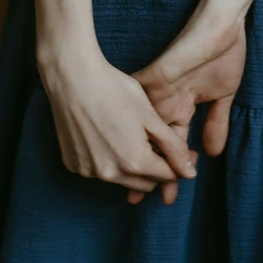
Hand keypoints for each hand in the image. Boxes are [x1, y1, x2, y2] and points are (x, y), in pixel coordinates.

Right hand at [38, 48, 197, 201]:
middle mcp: (110, 174)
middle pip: (146, 183)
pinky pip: (99, 171)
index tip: (182, 150)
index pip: (167, 177)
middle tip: (157, 143)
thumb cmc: (115, 90)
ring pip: (122, 179)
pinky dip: (108, 160)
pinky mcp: (73, 165)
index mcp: (134, 162)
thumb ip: (173, 147)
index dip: (179, 164)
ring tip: (131, 135)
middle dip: (156, 167)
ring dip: (132, 165)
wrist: (72, 79)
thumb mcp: (151, 116)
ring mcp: (88, 172)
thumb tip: (190, 173)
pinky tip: (107, 136)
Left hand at [128, 0, 247, 204]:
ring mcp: (159, 89)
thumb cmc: (225, 50)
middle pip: (151, 144)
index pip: (171, 145)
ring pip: (143, 130)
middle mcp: (166, 101)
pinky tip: (131, 151)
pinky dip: (140, 129)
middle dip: (146, 173)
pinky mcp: (157, 75)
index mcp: (181, 105)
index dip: (168, 171)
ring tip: (132, 186)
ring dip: (140, 158)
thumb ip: (216, 122)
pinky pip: (143, 105)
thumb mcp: (223, 94)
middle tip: (137, 203)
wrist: (223, 20)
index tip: (166, 197)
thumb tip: (210, 155)